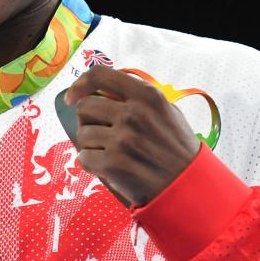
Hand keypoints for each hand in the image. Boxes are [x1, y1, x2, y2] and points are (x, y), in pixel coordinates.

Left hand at [64, 65, 201, 207]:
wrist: (187, 185)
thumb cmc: (176, 148)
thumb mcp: (167, 111)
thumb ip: (138, 97)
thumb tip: (102, 89)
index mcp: (147, 96)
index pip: (99, 76)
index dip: (80, 84)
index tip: (72, 96)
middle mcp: (133, 114)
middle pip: (85, 106)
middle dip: (88, 120)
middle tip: (101, 133)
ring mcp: (122, 139)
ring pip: (82, 134)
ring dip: (91, 144)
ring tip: (110, 152)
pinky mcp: (113, 164)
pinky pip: (83, 158)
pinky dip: (92, 164)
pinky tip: (109, 167)